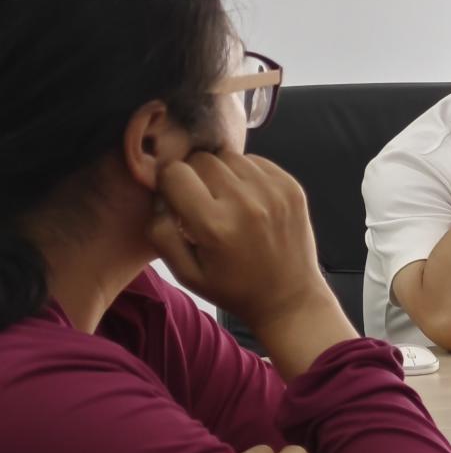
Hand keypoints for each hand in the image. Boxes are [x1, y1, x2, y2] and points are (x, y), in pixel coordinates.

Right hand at [146, 151, 330, 329]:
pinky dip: (245, 172)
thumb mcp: (185, 274)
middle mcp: (245, 202)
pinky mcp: (291, 186)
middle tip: (200, 200)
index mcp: (215, 225)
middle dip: (193, 175)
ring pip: (228, 156)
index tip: (174, 196)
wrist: (288, 296)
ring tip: (224, 199)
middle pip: (201, 159)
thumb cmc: (232, 288)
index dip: (168, 182)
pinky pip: (255, 161)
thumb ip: (161, 233)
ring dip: (220, 172)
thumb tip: (158, 195)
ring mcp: (273, 191)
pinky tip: (247, 198)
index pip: (175, 172)